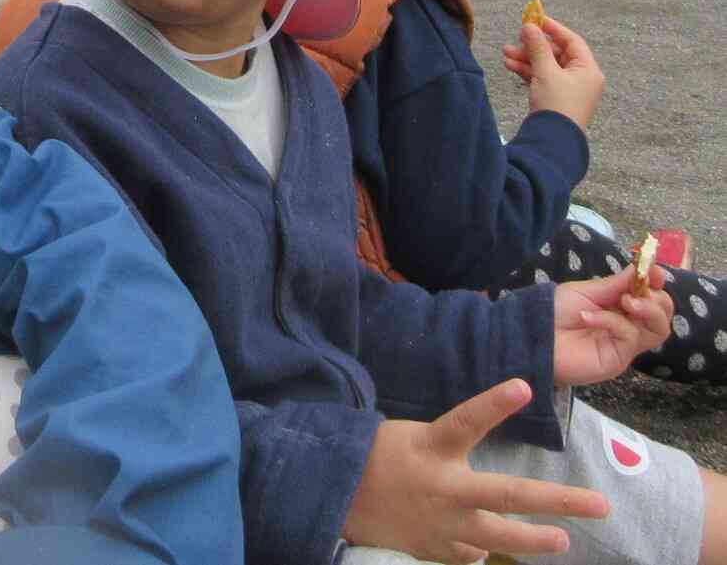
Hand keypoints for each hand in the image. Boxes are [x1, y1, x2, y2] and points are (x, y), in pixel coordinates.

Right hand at [342, 379, 606, 561]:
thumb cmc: (377, 458)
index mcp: (430, 447)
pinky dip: (479, 546)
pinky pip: (471, 552)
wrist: (335, 498)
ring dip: (535, 540)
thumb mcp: (409, 438)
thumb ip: (449, 449)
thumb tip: (484, 475)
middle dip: (558, 501)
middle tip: (599, 504)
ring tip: (562, 541)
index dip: (494, 404)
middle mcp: (443, 487)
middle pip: (508, 494)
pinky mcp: (436, 549)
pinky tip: (479, 541)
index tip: (523, 385)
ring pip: (500, 536)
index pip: (466, 421)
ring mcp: (442, 524)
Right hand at [502, 17, 603, 129]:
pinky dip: (528, 72)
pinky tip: (511, 66)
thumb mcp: (546, 72)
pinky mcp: (556, 99)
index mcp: (588, 70)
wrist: (553, 140)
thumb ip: (537, 47)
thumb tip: (529, 26)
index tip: (535, 19)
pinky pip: (543, 78)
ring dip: (527, 59)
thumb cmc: (557, 104)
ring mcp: (569, 90)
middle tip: (516, 38)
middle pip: (557, 54)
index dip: (553, 29)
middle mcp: (582, 78)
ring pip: (547, 66)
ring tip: (505, 53)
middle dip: (534, 46)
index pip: (572, 41)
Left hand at [552, 264, 672, 385]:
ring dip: (648, 310)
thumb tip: (643, 267)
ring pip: (659, 329)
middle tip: (636, 293)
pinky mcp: (619, 359)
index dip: (656, 282)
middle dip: (656, 299)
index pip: (652, 296)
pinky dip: (613, 321)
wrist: (532, 335)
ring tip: (627, 301)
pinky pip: (630, 336)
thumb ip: (616, 284)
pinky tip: (589, 317)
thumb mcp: (586, 291)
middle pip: (663, 314)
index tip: (653, 270)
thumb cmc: (554, 312)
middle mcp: (629, 325)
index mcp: (621, 306)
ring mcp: (625, 344)